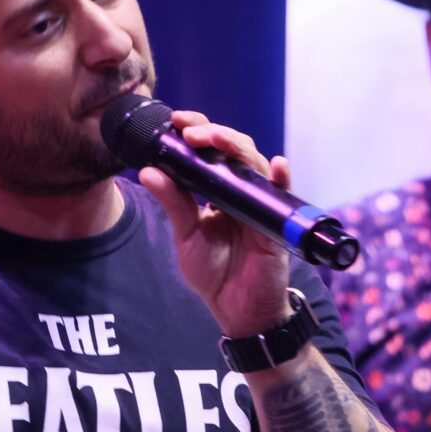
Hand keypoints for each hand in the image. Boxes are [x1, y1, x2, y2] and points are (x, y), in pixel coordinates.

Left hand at [136, 109, 292, 338]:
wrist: (237, 310)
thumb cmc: (214, 273)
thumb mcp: (187, 236)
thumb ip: (173, 203)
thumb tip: (147, 170)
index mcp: (217, 189)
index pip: (210, 150)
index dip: (196, 131)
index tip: (175, 121)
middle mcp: (241, 190)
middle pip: (233, 149)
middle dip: (213, 133)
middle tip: (188, 131)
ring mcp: (261, 203)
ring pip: (255, 164)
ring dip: (236, 147)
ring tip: (215, 138)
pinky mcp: (277, 222)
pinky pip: (283, 195)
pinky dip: (282, 178)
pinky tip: (277, 166)